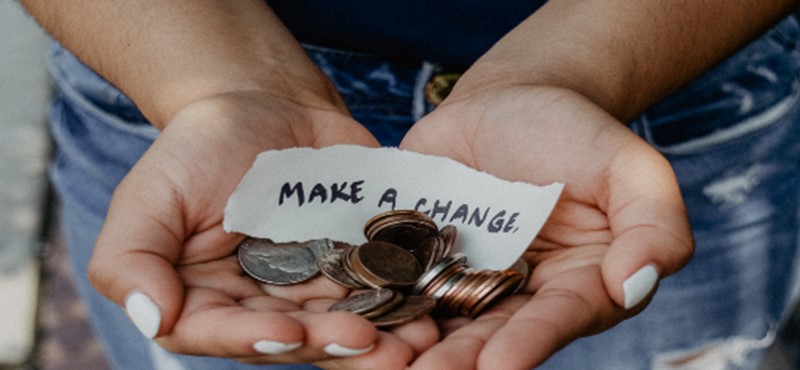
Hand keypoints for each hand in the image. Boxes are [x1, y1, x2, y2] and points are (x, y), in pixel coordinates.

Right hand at [87, 91, 438, 368]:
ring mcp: (314, 287)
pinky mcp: (356, 262)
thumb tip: (153, 318)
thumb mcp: (149, 196)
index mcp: (208, 301)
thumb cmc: (198, 148)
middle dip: (333, 346)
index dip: (255, 340)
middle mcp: (263, 305)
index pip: (224, 335)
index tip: (289, 332)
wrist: (263, 103)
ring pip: (344, 323)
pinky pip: (380, 287)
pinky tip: (430, 303)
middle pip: (295, 340)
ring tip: (414, 338)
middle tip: (370, 344)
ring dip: (381, 335)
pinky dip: (404, 298)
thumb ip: (132, 259)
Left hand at [400, 85, 693, 368]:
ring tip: (384, 362)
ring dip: (410, 347)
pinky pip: (393, 280)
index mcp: (573, 288)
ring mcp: (459, 279)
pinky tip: (348, 315)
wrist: (509, 101)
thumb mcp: (630, 168)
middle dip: (458, 361)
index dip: (530, 342)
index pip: (555, 320)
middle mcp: (514, 297)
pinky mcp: (415, 255)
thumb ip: (652, 225)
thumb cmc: (577, 133)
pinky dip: (372, 299)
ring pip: (435, 320)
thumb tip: (633, 284)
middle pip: (487, 335)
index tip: (501, 363)